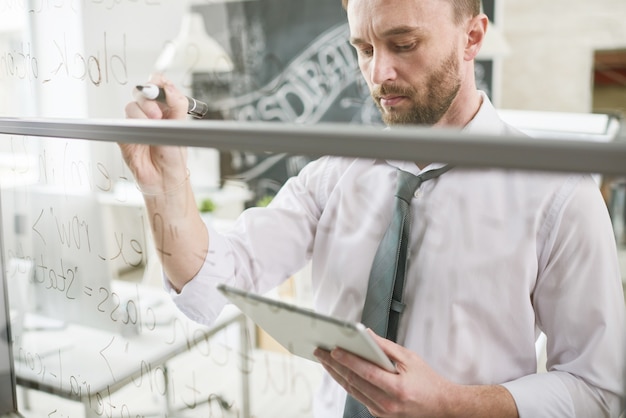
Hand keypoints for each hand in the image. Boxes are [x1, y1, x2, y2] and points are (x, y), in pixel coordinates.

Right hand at [121, 74, 188, 193]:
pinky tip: (140, 135)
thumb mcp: (181, 128)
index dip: (157, 82)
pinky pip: (123, 123)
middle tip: (157, 114)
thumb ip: (177, 105)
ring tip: (153, 130)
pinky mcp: (125, 134)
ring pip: (132, 106)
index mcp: (167, 108)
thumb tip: (170, 88)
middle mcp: (151, 113)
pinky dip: (130, 126)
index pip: (159, 85)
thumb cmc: (174, 157)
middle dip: (148, 99)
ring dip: (142, 115)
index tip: (159, 85)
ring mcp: (137, 123)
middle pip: (142, 92)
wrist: (163, 179)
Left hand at [314, 329, 452, 417]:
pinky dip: (347, 383)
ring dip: (336, 374)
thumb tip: (367, 334)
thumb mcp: (410, 358)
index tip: (333, 349)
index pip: (366, 372)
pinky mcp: (379, 414)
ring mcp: (382, 412)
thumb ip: (386, 347)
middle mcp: (388, 403)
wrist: (441, 406)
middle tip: (320, 352)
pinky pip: (358, 396)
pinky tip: (339, 372)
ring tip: (324, 360)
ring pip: (352, 391)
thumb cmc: (427, 380)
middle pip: (354, 382)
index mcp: (397, 388)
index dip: (348, 360)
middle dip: (334, 365)